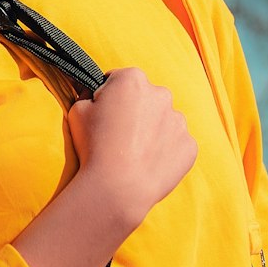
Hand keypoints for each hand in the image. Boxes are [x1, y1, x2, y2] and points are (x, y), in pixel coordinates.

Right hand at [67, 68, 196, 241]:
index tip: (104, 114)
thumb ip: (90, 96)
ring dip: (152, 130)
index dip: (109, 97)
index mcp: (132, 79)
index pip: (120, 80)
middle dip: (135, 110)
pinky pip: (177, 144)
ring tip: (134, 153)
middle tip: (120, 135)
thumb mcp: (78, 110)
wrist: (117, 187)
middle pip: (146, 98)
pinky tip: (149, 163)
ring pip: (164, 120)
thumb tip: (96, 98)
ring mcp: (178, 121)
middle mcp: (160, 94)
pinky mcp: (189, 145)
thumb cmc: (93, 146)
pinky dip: (166, 151)